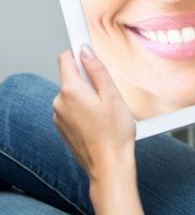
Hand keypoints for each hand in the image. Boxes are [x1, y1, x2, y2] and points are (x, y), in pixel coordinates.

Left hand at [54, 45, 135, 182]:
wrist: (109, 166)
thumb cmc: (115, 134)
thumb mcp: (112, 95)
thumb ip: (97, 70)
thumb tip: (85, 51)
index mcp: (70, 91)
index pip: (66, 58)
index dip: (79, 52)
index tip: (87, 48)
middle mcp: (59, 102)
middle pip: (71, 76)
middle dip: (89, 79)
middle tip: (108, 93)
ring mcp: (59, 117)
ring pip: (73, 94)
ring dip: (87, 96)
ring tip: (106, 112)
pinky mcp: (63, 128)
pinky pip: (72, 108)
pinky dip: (84, 110)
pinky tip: (99, 122)